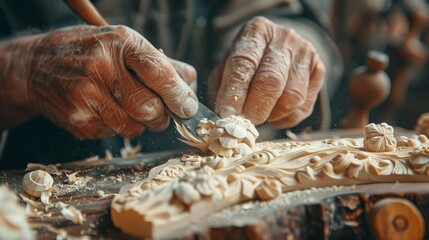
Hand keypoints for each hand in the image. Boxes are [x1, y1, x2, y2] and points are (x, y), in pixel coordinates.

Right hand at [1, 25, 197, 138]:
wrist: (36, 66)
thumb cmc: (90, 54)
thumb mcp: (123, 45)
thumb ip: (161, 64)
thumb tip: (190, 85)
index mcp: (120, 42)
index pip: (159, 72)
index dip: (178, 94)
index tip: (188, 108)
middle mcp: (102, 66)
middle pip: (150, 108)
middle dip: (161, 117)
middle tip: (158, 113)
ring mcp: (86, 94)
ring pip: (133, 127)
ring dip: (138, 124)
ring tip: (126, 108)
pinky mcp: (76, 118)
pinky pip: (112, 135)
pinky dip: (115, 128)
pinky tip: (103, 111)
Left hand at [209, 17, 324, 127]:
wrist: (279, 48)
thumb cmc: (246, 61)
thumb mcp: (227, 65)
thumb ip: (222, 87)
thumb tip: (225, 116)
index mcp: (256, 31)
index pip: (244, 64)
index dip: (234, 92)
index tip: (227, 114)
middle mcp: (284, 38)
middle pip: (271, 81)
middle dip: (255, 108)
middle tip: (244, 123)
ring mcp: (305, 53)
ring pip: (292, 97)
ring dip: (272, 114)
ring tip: (259, 116)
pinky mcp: (319, 70)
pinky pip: (303, 106)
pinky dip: (286, 118)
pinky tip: (274, 114)